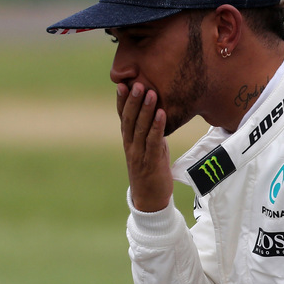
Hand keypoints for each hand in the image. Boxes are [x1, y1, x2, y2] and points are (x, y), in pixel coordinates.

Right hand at [117, 82, 172, 211]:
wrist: (150, 200)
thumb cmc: (150, 170)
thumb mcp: (147, 147)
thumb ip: (148, 132)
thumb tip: (155, 113)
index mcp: (128, 140)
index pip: (122, 116)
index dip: (121, 100)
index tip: (122, 83)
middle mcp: (130, 145)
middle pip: (129, 119)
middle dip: (133, 100)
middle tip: (136, 83)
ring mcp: (139, 153)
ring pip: (140, 128)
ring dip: (146, 110)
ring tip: (150, 92)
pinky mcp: (151, 161)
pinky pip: (154, 141)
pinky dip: (158, 127)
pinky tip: (162, 114)